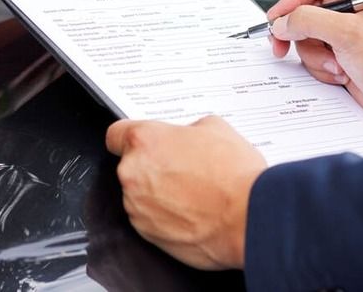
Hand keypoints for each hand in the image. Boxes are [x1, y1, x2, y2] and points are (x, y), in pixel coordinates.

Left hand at [105, 116, 266, 269]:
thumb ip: (189, 129)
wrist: (246, 218)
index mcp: (145, 141)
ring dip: (160, 192)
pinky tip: (194, 211)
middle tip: (187, 167)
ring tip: (195, 191)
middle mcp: (132, 173)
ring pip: (141, 194)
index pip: (116, 134)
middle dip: (155, 166)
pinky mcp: (147, 234)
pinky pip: (151, 219)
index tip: (142, 142)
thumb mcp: (217, 128)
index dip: (130, 137)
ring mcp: (137, 207)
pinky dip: (167, 216)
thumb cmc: (234, 174)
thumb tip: (186, 137)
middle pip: (133, 166)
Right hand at [268, 0, 362, 133]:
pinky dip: (321, 68)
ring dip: (316, 56)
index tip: (280, 21)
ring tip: (338, 64)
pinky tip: (341, 72)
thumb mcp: (347, 34)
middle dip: (300, 36)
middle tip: (283, 47)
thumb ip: (309, 22)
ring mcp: (337, 32)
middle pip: (299, 11)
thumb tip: (281, 22)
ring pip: (302, 38)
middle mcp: (343, 7)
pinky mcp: (333, 53)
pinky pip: (309, 56)